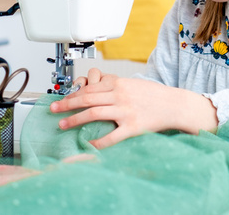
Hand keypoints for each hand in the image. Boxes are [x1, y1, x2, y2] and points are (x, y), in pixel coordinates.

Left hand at [50, 68, 217, 148]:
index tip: (62, 99)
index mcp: (118, 83)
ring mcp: (125, 111)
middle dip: (66, 104)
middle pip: (86, 98)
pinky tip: (89, 145)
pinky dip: (98, 141)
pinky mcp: (133, 126)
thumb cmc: (154, 95)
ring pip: (93, 113)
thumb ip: (113, 86)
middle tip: (53, 109)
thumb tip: (94, 89)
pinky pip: (111, 136)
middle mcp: (119, 95)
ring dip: (75, 119)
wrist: (175, 104)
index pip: (89, 87)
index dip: (72, 94)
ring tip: (63, 125)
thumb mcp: (132, 84)